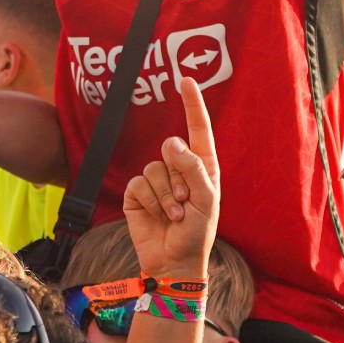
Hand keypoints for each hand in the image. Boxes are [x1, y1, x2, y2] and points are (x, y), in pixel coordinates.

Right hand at [122, 79, 219, 278]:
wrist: (175, 262)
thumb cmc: (198, 232)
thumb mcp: (206, 199)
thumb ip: (192, 168)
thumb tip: (172, 142)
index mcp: (202, 166)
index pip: (198, 129)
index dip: (192, 104)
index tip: (186, 80)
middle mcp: (179, 169)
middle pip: (171, 150)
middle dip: (179, 178)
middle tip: (186, 203)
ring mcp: (157, 180)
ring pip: (154, 168)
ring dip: (165, 196)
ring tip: (175, 215)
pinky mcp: (137, 193)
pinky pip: (139, 183)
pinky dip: (150, 202)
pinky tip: (157, 217)